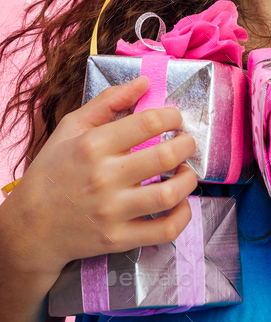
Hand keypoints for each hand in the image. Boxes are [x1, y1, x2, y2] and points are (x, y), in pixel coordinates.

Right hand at [2, 77, 196, 281]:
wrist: (29, 227)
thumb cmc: (52, 172)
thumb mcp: (71, 127)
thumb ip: (108, 102)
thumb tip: (144, 82)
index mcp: (93, 145)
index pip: (148, 122)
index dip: (172, 117)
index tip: (175, 120)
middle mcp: (104, 177)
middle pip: (166, 156)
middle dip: (186, 145)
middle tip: (185, 143)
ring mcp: (112, 211)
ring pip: (169, 194)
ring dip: (189, 179)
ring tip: (185, 171)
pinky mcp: (118, 239)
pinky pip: (164, 230)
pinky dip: (182, 216)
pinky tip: (180, 203)